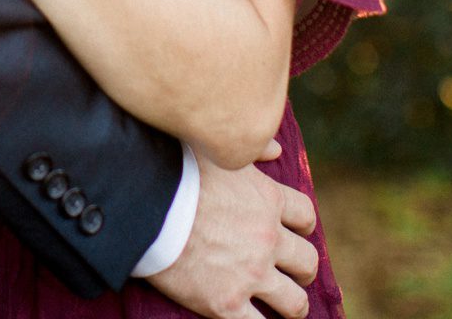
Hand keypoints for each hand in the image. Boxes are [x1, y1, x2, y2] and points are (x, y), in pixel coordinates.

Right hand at [147, 147, 319, 318]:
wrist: (145, 206)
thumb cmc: (175, 172)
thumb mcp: (216, 150)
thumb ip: (251, 149)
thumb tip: (277, 149)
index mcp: (268, 200)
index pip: (305, 216)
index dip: (303, 227)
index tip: (294, 234)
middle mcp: (267, 239)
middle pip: (307, 262)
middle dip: (304, 271)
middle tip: (294, 276)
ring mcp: (251, 275)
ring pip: (295, 303)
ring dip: (293, 306)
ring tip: (285, 309)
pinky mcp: (227, 304)